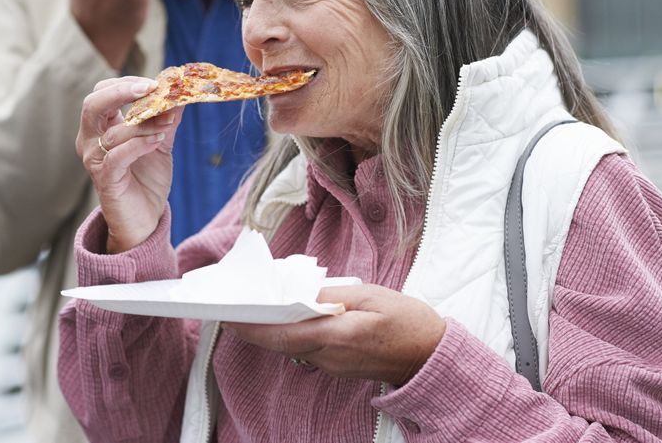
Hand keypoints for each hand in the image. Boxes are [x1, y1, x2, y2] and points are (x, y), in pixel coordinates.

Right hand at [76, 76, 183, 252]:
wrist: (145, 218)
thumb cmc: (147, 179)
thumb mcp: (160, 142)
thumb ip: (167, 119)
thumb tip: (181, 92)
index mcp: (101, 127)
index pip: (102, 92)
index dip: (126, 83)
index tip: (155, 83)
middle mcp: (91, 140)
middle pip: (93, 104)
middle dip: (122, 91)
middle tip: (152, 88)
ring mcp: (95, 160)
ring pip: (112, 131)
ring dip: (144, 123)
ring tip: (167, 122)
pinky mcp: (104, 179)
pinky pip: (118, 155)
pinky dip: (139, 144)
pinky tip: (157, 141)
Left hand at [224, 285, 446, 385]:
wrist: (431, 357)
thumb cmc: (408, 321)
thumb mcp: (373, 295)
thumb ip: (334, 295)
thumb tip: (302, 292)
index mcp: (339, 335)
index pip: (285, 332)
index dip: (253, 326)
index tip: (230, 316)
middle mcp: (330, 356)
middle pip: (281, 343)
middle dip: (254, 328)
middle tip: (231, 310)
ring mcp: (332, 366)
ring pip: (291, 347)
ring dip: (271, 331)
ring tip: (252, 309)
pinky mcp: (336, 367)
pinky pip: (305, 350)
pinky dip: (290, 335)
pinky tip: (285, 318)